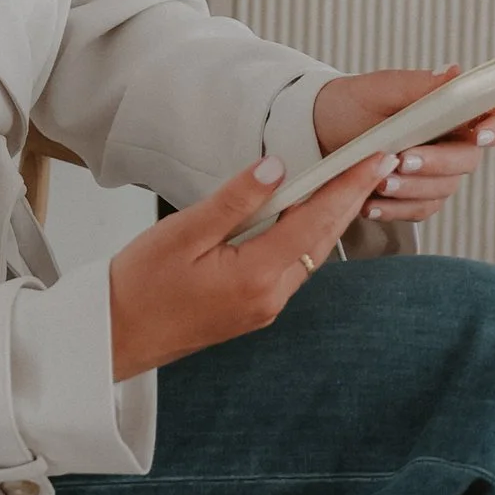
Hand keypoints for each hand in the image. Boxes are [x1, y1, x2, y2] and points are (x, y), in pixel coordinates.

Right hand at [107, 148, 396, 383]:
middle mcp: (269, 297)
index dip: (348, 187)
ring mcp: (264, 307)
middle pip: (322, 239)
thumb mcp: (182, 233)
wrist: (115, 336)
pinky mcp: (253, 309)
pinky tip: (307, 217)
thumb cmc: (138, 286)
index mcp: (255, 276)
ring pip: (311, 255)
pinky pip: (292, 267)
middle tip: (379, 163)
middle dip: (352, 199)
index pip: (315, 221)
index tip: (375, 158)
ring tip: (352, 183)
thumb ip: (234, 201)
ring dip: (332, 218)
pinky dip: (308, 237)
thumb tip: (276, 168)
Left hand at [312, 66, 494, 227]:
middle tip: (402, 159)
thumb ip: (418, 85)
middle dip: (436, 162)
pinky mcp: (420, 196)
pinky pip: (419, 210)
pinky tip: (370, 203)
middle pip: (468, 160)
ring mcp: (440, 172)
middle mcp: (455, 141)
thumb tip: (455, 73)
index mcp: (456, 108)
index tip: (481, 136)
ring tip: (379, 181)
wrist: (322, 130)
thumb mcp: (380, 88)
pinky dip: (395, 209)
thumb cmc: (355, 102)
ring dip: (411, 188)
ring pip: (443, 189)